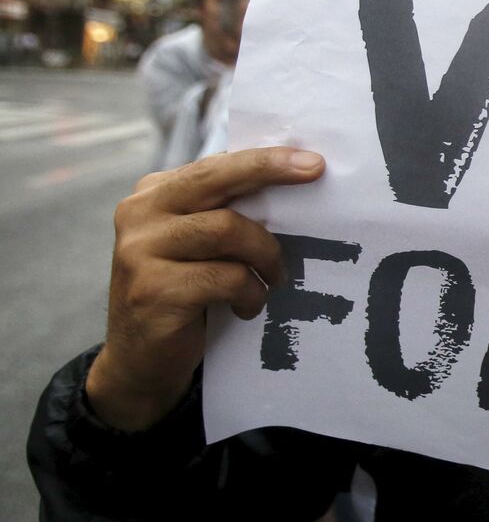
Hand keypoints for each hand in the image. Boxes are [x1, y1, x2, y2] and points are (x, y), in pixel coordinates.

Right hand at [86, 147, 324, 431]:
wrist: (141, 362)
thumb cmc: (187, 294)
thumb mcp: (201, 245)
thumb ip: (226, 211)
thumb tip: (293, 178)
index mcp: (155, 194)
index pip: (215, 165)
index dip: (264, 159)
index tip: (313, 161)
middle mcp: (139, 213)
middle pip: (214, 180)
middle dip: (268, 171)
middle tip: (315, 172)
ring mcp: (139, 251)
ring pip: (227, 229)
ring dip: (265, 255)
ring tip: (274, 278)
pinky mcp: (152, 290)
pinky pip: (225, 278)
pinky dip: (249, 292)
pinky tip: (247, 306)